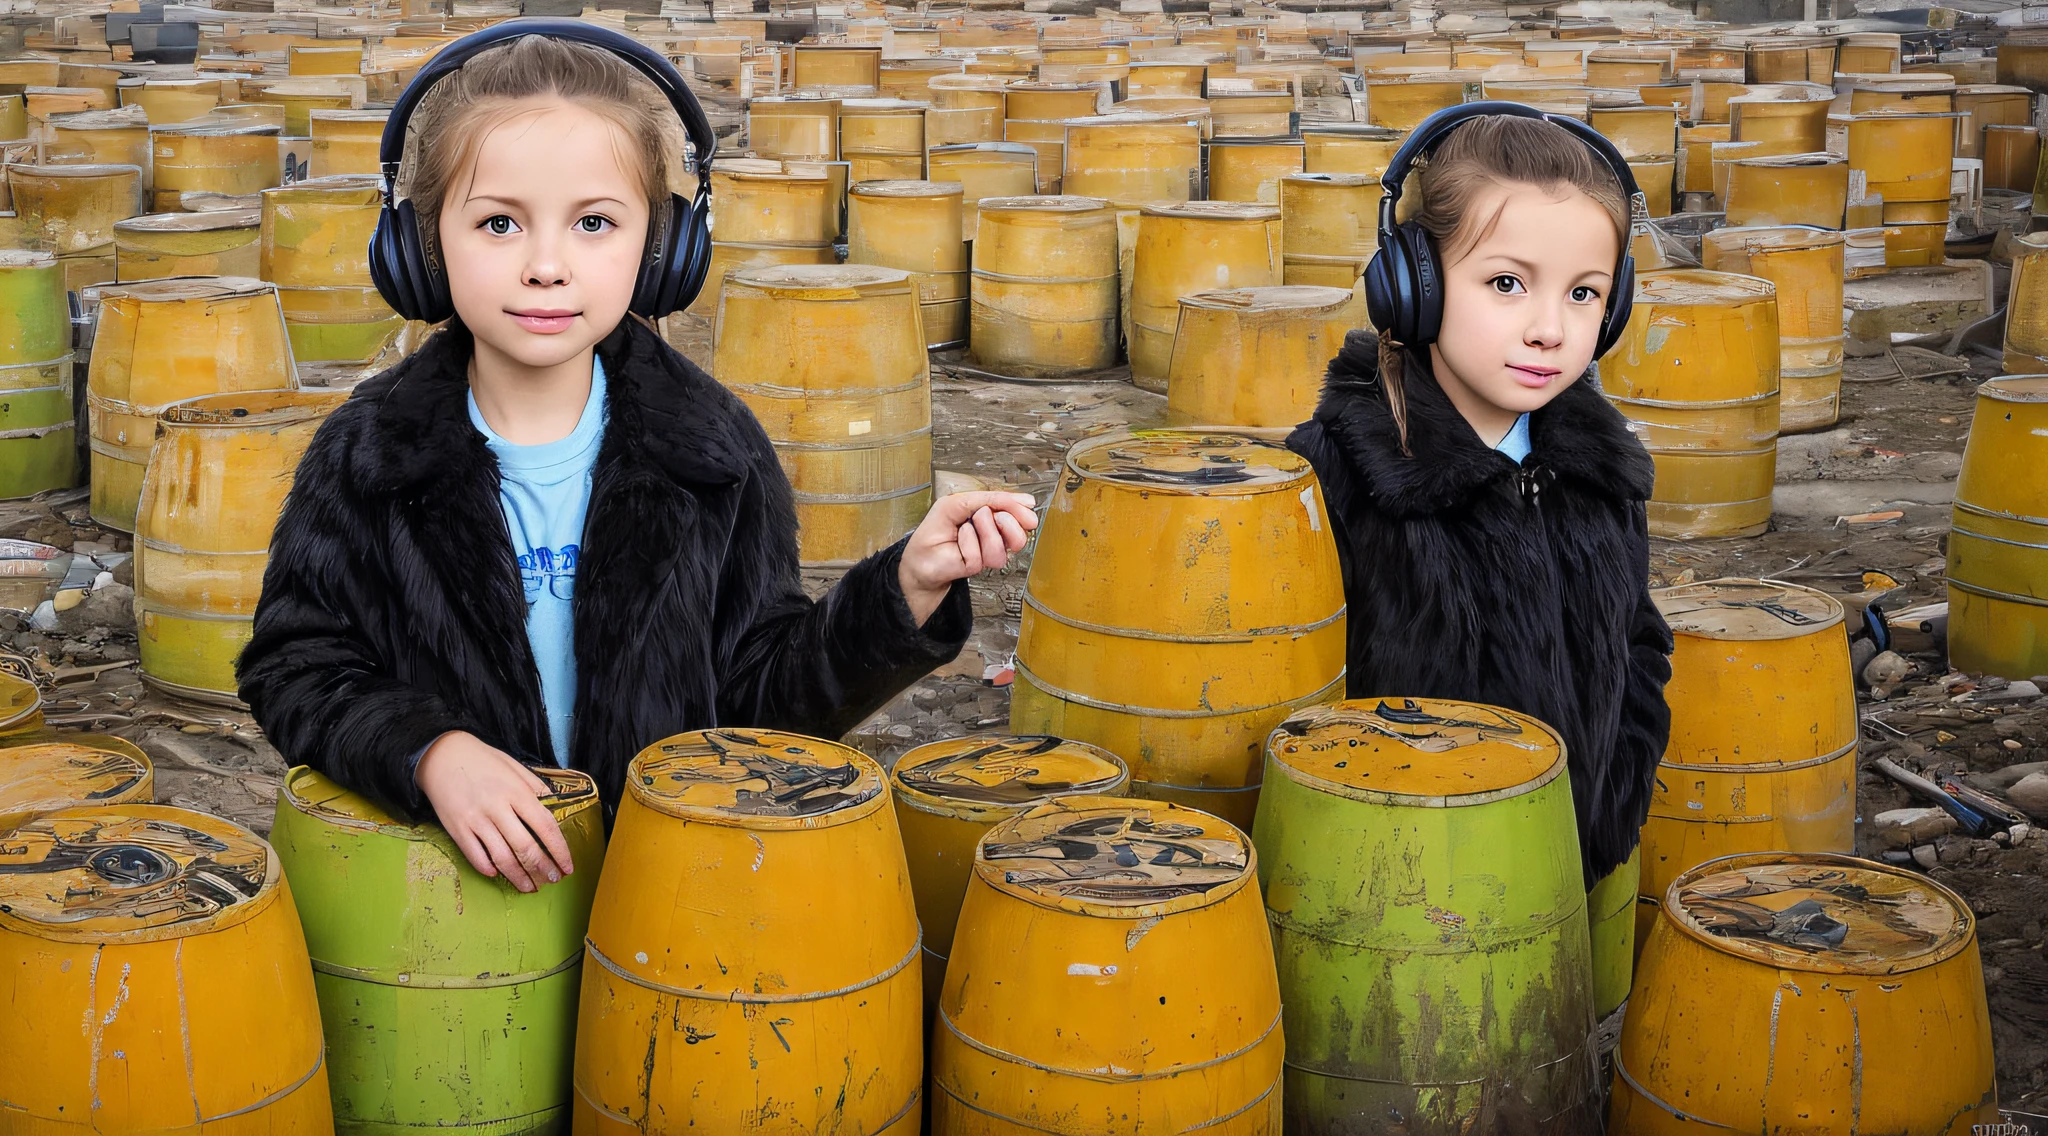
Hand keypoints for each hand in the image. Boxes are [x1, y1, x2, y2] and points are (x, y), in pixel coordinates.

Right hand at [415, 731, 574, 891]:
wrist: (441, 755)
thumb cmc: (482, 760)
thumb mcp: (515, 766)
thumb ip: (535, 787)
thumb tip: (556, 805)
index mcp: (517, 792)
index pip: (545, 827)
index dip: (559, 850)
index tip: (567, 866)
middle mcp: (498, 808)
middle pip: (525, 848)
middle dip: (542, 869)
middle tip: (552, 880)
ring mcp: (476, 820)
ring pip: (502, 858)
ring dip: (519, 877)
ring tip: (530, 887)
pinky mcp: (457, 829)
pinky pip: (475, 856)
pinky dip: (488, 869)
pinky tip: (498, 874)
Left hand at [898, 491, 1038, 624]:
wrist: (920, 558)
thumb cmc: (936, 529)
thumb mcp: (960, 502)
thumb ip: (990, 498)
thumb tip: (1025, 501)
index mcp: (993, 517)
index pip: (1016, 512)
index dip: (1019, 507)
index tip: (1026, 505)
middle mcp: (994, 536)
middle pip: (1018, 532)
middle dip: (1005, 520)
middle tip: (987, 516)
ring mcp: (987, 553)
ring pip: (1001, 544)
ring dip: (983, 531)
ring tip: (967, 527)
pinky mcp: (978, 566)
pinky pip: (981, 553)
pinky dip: (968, 543)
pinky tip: (959, 542)